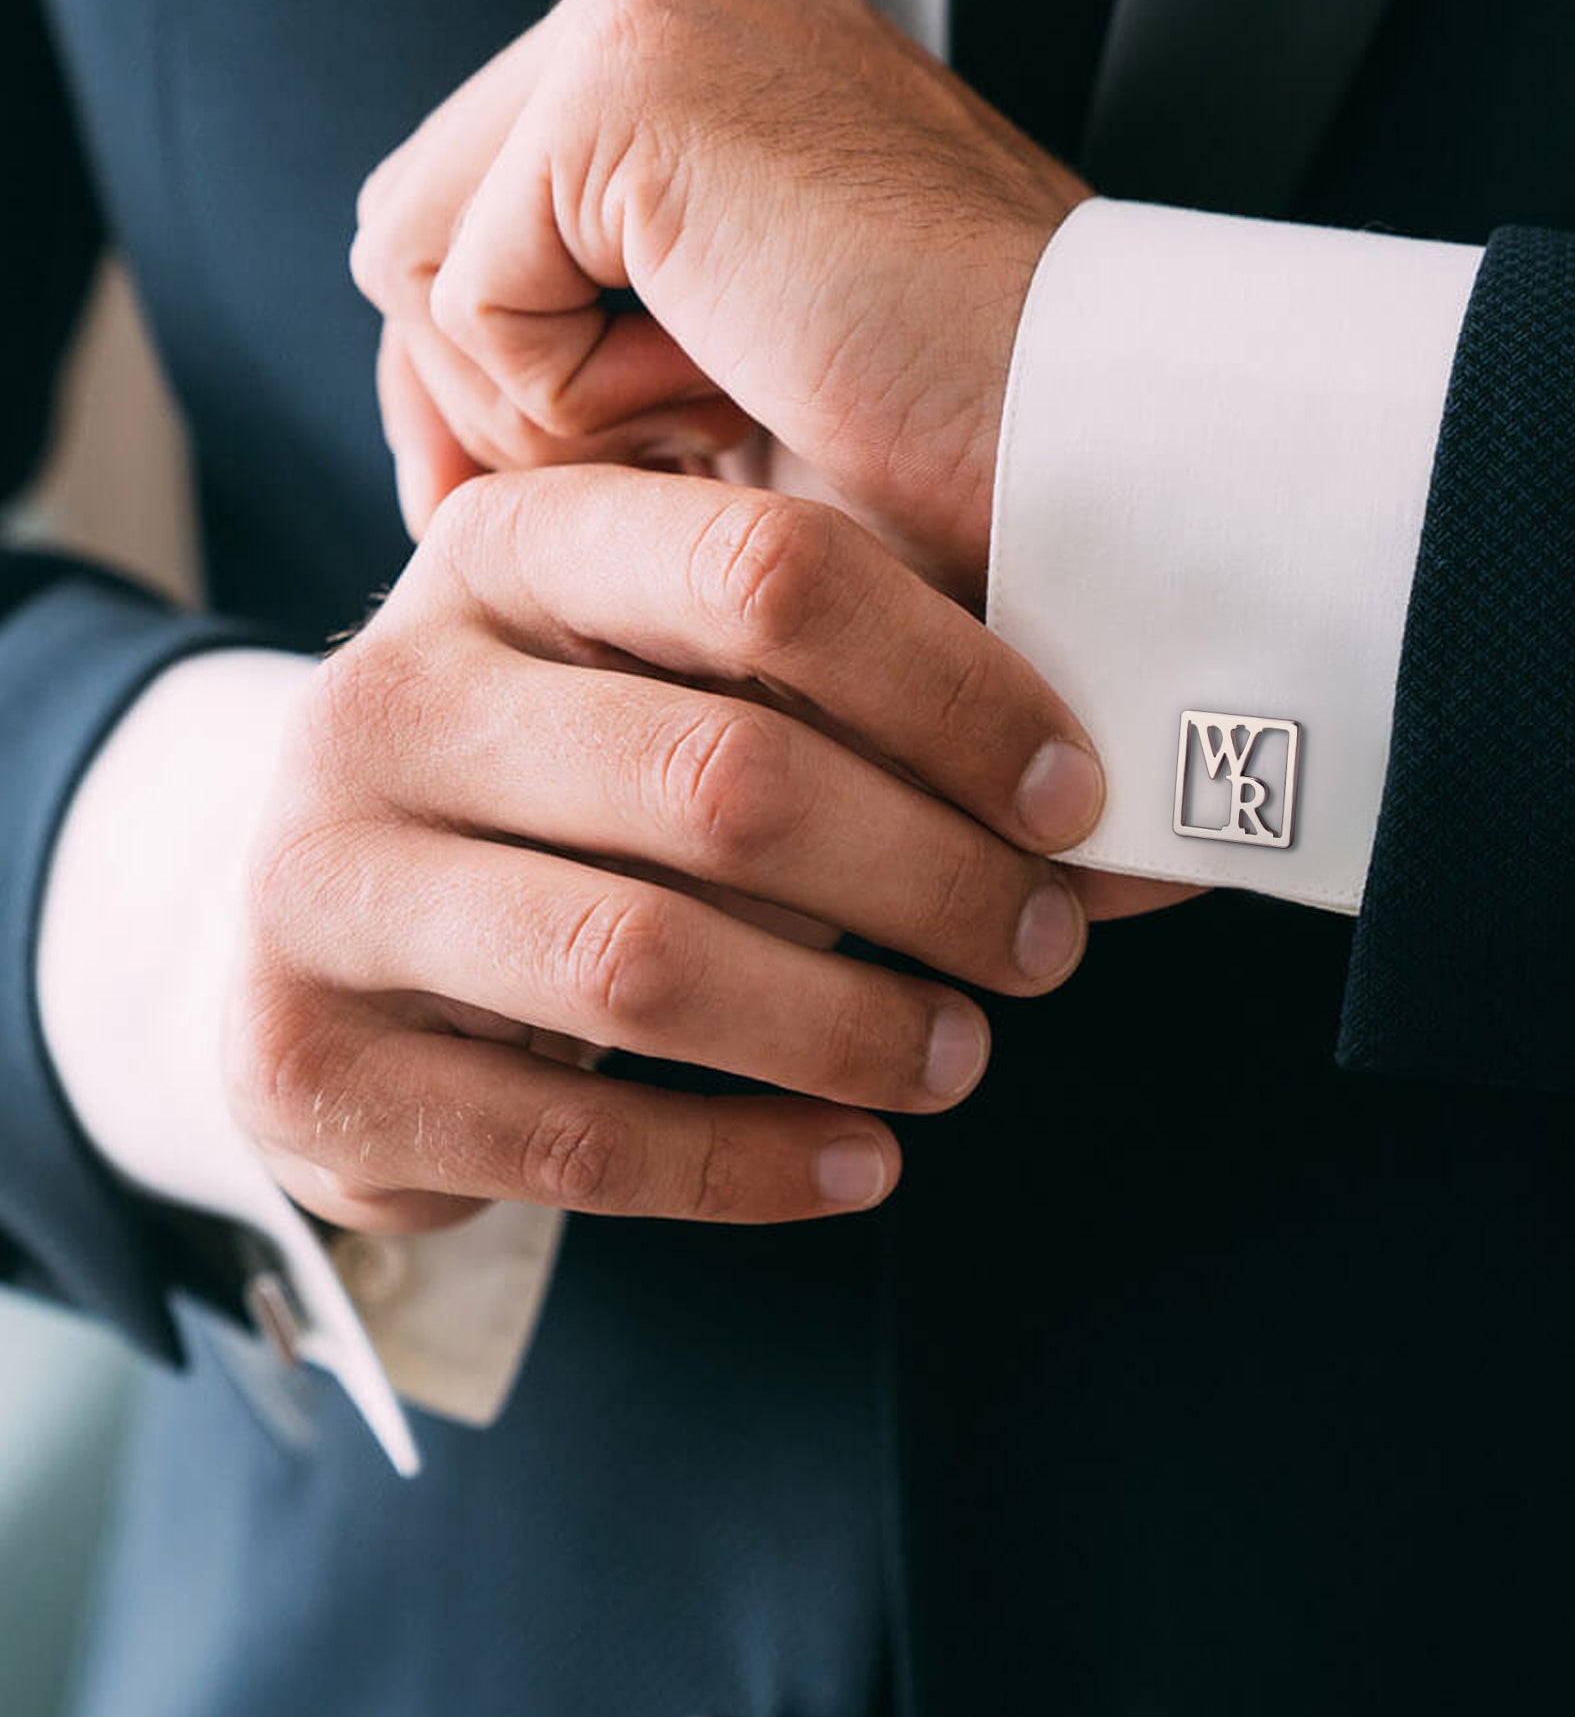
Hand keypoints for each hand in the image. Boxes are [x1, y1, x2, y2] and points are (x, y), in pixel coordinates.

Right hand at [47, 470, 1104, 1237]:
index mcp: (508, 552)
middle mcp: (388, 696)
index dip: (954, 690)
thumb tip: (1128, 841)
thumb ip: (876, 726)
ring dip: (851, 1028)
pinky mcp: (305, 1062)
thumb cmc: (572, 788)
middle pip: (722, 780)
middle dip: (932, 879)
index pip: (765, 571)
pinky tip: (861, 1164)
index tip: (1071, 798)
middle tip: (1044, 946)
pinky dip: (747, 1164)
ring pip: (644, 965)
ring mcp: (320, 882)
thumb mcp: (685, 695)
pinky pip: (570, 1140)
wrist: (337, 922)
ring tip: (962, 1056)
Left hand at [351, 0, 1088, 603]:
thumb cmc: (963, 440)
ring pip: (416, 260)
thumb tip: (437, 442)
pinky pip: (462, 293)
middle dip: (483, 400)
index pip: (482, 200)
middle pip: (421, 221)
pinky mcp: (625, 81)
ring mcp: (648, 8)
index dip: (483, 380)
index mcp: (715, 36)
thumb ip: (601, 342)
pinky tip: (728, 394)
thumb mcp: (744, 378)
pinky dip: (567, 403)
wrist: (1096, 443)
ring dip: (546, 411)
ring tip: (724, 421)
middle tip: (633, 483)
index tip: (535, 506)